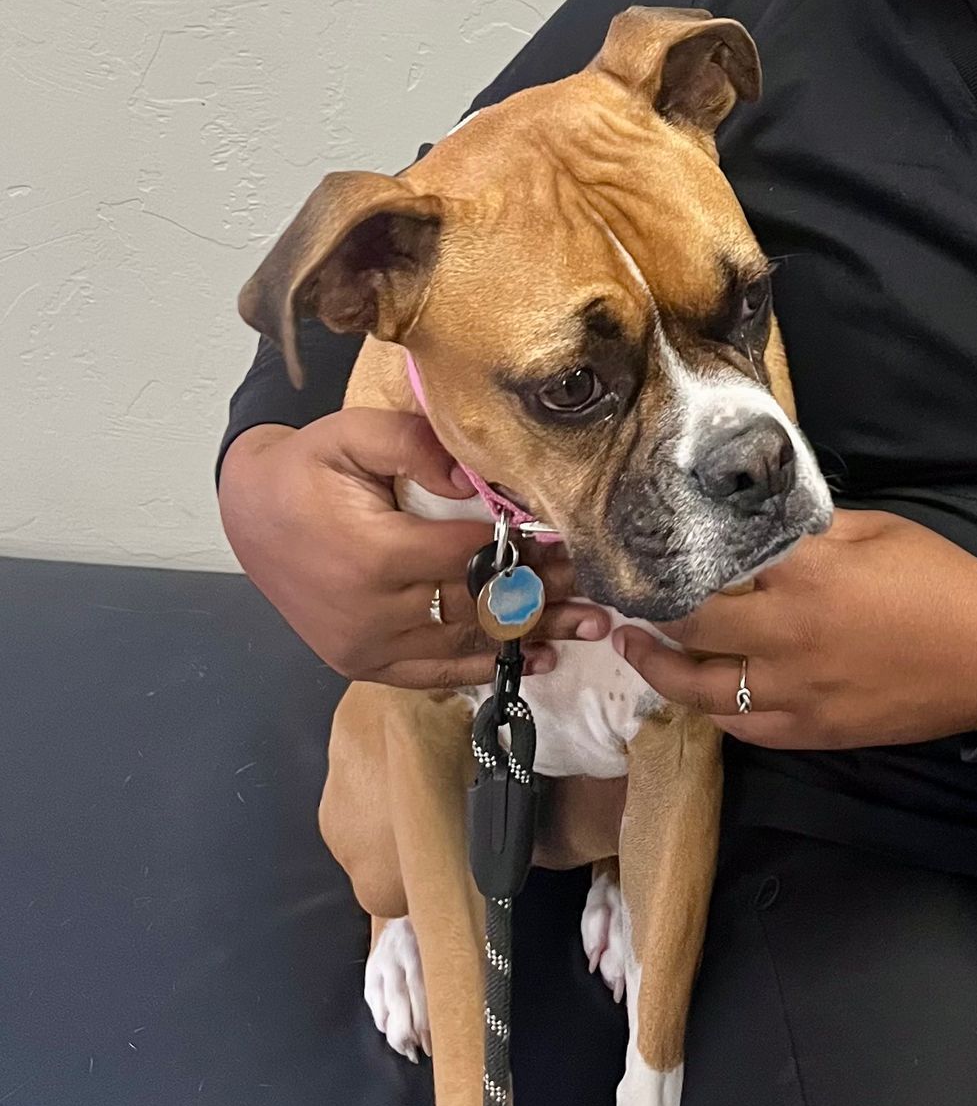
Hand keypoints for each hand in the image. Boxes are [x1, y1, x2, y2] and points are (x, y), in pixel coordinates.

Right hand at [217, 415, 608, 689]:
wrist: (247, 513)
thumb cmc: (309, 465)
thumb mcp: (355, 433)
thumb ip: (417, 446)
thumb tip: (476, 476)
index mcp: (374, 555)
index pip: (471, 559)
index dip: (526, 552)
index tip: (572, 539)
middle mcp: (371, 614)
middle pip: (478, 609)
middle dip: (544, 597)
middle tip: (601, 590)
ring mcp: (364, 647)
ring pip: (464, 648)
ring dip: (530, 637)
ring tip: (590, 627)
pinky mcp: (360, 663)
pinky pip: (433, 672)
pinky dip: (485, 667)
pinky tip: (535, 658)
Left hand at [619, 510, 976, 751]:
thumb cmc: (939, 579)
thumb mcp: (877, 530)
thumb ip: (815, 530)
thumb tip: (768, 527)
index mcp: (804, 574)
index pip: (716, 564)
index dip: (674, 558)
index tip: (642, 549)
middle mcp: (785, 634)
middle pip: (693, 623)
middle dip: (651, 611)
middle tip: (622, 598)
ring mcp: (794, 691)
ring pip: (701, 688)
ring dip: (659, 669)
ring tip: (634, 649)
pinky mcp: (812, 731)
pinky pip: (742, 727)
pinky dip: (712, 710)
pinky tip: (697, 695)